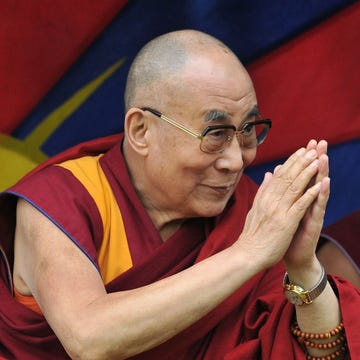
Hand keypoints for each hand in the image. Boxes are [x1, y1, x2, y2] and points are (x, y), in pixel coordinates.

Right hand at [234, 145, 323, 269]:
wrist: (248, 254)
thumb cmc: (252, 235)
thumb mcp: (255, 209)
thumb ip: (263, 191)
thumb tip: (269, 174)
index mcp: (264, 198)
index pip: (279, 175)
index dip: (291, 162)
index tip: (301, 151)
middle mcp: (270, 201)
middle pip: (287, 177)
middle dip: (301, 161)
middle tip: (313, 148)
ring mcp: (278, 211)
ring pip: (294, 187)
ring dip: (307, 172)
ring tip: (318, 159)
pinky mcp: (285, 222)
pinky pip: (299, 205)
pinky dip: (310, 194)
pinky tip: (319, 184)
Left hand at [284, 140, 329, 270]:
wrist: (292, 256)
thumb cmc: (286, 232)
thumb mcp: (281, 209)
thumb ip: (280, 191)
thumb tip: (274, 173)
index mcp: (297, 198)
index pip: (302, 175)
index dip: (304, 160)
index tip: (306, 143)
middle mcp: (307, 202)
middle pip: (313, 177)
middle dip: (316, 159)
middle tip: (321, 142)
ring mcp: (312, 212)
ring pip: (318, 189)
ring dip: (322, 172)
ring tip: (324, 156)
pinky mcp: (314, 224)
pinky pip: (318, 207)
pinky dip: (321, 194)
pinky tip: (325, 182)